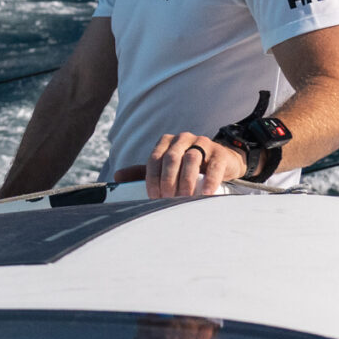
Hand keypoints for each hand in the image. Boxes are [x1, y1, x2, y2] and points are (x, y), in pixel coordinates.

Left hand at [117, 133, 245, 198]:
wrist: (221, 163)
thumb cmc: (188, 168)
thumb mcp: (165, 169)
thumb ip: (143, 172)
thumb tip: (117, 176)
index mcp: (166, 142)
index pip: (154, 159)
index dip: (152, 179)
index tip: (154, 197)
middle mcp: (183, 139)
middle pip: (171, 158)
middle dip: (168, 180)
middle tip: (168, 199)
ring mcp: (202, 143)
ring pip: (191, 159)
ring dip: (186, 181)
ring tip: (185, 198)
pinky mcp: (219, 153)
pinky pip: (213, 165)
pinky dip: (209, 180)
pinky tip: (206, 193)